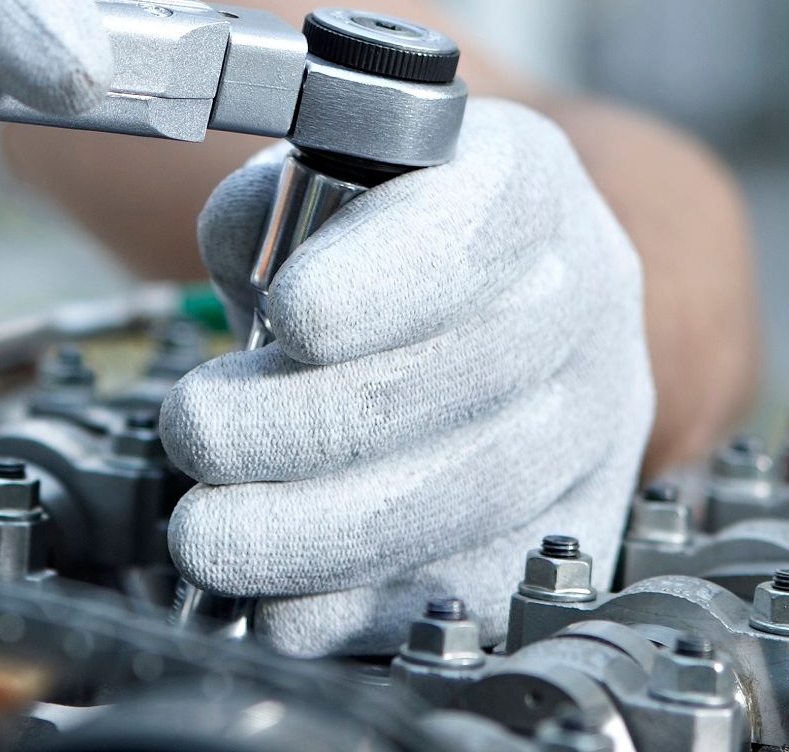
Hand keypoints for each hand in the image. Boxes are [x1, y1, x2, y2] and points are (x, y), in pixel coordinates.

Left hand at [160, 99, 652, 655]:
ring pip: (473, 494)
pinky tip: (280, 602)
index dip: (384, 282)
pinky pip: (477, 585)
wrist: (489, 305)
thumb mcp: (325, 183)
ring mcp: (592, 420)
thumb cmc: (389, 241)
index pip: (478, 227)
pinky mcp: (574, 525)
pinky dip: (364, 605)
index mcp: (525, 185)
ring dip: (318, 529)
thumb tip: (246, 250)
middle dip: (307, 422)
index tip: (289, 317)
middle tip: (197, 432)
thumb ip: (277, 204)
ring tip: (210, 534)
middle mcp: (581, 298)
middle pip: (467, 374)